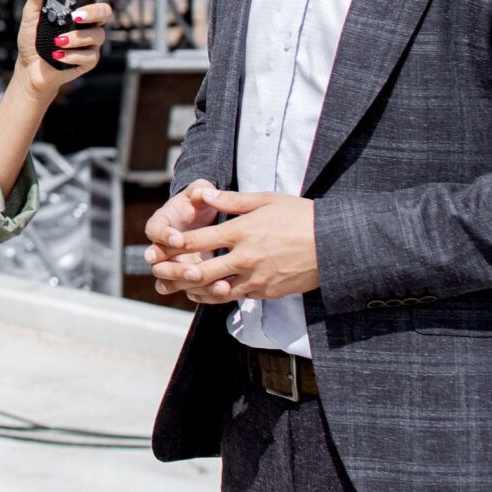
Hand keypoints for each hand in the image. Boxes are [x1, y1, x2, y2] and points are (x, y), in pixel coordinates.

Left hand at [13, 0, 140, 102]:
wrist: (29, 69)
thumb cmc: (32, 39)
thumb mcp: (30, 13)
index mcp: (78, 5)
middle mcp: (89, 21)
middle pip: (104, 10)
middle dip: (93, 12)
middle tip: (75, 17)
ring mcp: (91, 41)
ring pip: (96, 34)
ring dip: (76, 37)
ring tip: (57, 41)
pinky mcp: (90, 59)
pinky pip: (88, 54)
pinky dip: (71, 54)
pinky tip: (58, 55)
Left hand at [148, 188, 319, 303]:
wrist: (335, 244)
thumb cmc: (301, 216)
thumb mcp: (266, 200)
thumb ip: (231, 201)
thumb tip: (203, 195)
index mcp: (243, 231)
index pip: (198, 240)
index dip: (173, 244)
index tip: (158, 244)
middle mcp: (246, 257)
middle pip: (200, 270)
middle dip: (174, 271)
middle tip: (156, 271)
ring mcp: (257, 278)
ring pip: (215, 289)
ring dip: (191, 288)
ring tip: (173, 286)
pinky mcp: (267, 292)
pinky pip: (235, 297)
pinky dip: (216, 295)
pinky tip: (203, 292)